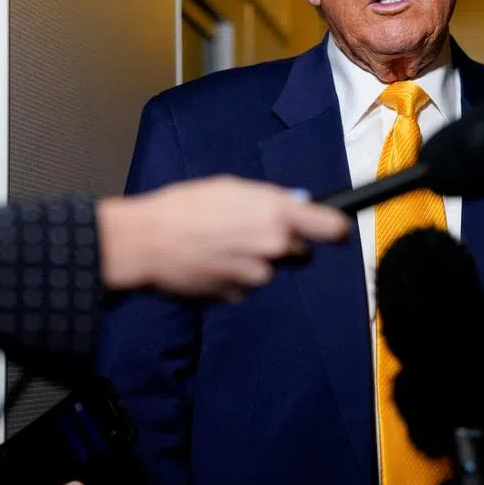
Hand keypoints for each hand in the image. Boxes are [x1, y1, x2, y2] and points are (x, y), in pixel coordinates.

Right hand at [97, 176, 349, 299]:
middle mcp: (274, 248)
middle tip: (252, 233)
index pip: (331, 228)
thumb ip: (268, 199)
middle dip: (284, 247)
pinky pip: (244, 286)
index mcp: (277, 214)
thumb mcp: (231, 188)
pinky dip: (232, 277)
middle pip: (300, 254)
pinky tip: (209, 262)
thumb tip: (295, 205)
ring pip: (269, 271)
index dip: (337, 230)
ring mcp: (257, 276)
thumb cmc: (185, 207)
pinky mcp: (237, 296)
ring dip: (253, 262)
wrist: (146, 242)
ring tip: (219, 245)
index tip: (337, 232)